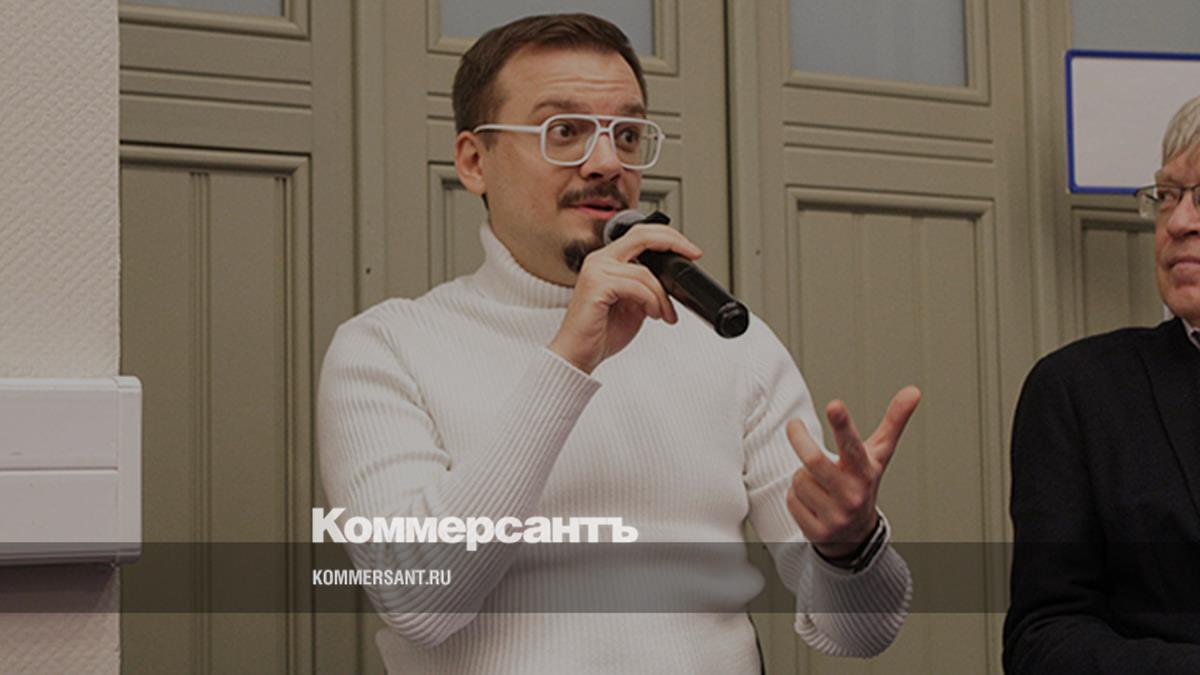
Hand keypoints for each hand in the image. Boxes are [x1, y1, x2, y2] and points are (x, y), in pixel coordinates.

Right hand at [548, 225, 701, 373]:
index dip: (668, 237)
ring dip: (662, 296)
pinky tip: (653, 315)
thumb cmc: (601, 332)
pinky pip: (636, 287)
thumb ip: (647, 288)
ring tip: (664, 314)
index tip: (690, 250)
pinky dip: (651, 301)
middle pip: (642, 236)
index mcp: (607, 261)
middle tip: (692, 255)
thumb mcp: (634, 305)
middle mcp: (599, 260)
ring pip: (645, 272)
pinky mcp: (596, 286)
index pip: (640, 235)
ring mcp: (596, 271)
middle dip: (673, 243)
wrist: (578, 354)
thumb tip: (670, 282)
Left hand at [785, 386, 920, 558]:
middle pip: (814, 460)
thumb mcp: (879, 454)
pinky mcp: (818, 532)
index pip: (852, 445)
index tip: (834, 404)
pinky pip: (792, 500)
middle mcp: (852, 495)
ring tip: (818, 483)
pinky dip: (796, 497)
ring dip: (801, 476)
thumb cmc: (864, 482)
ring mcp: (836, 516)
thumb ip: (893, 422)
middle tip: (794, 424)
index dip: (843, 425)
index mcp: (865, 471)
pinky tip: (813, 503)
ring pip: (799, 480)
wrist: (855, 534)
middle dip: (800, 439)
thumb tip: (914, 390)